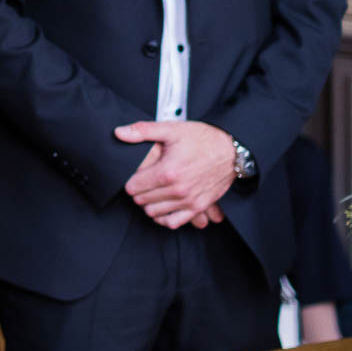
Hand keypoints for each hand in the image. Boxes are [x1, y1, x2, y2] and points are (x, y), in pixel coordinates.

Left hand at [117, 120, 236, 228]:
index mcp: (168, 172)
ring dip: (149, 203)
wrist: (232, 150)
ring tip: (152, 190)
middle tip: (144, 180)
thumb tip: (119, 133)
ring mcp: (189, 201)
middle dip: (139, 190)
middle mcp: (178, 190)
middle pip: (141, 200)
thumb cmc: (203, 139)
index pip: (133, 187)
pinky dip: (164, 216)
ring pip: (153, 212)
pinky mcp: (199, 207)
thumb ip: (143, 131)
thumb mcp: (171, 129)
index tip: (135, 174)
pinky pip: (173, 221)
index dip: (130, 179)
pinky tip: (161, 206)